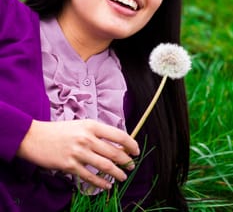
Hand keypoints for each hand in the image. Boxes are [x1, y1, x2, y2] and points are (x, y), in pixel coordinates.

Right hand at [17, 119, 139, 189]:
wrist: (35, 137)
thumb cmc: (59, 130)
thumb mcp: (80, 125)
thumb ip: (97, 132)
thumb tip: (116, 144)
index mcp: (91, 126)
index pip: (118, 135)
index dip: (130, 144)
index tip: (135, 150)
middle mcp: (87, 138)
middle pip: (114, 152)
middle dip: (126, 161)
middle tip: (131, 165)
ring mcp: (79, 153)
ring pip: (106, 166)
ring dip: (118, 173)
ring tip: (123, 177)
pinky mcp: (70, 166)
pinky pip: (90, 177)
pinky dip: (101, 183)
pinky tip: (107, 185)